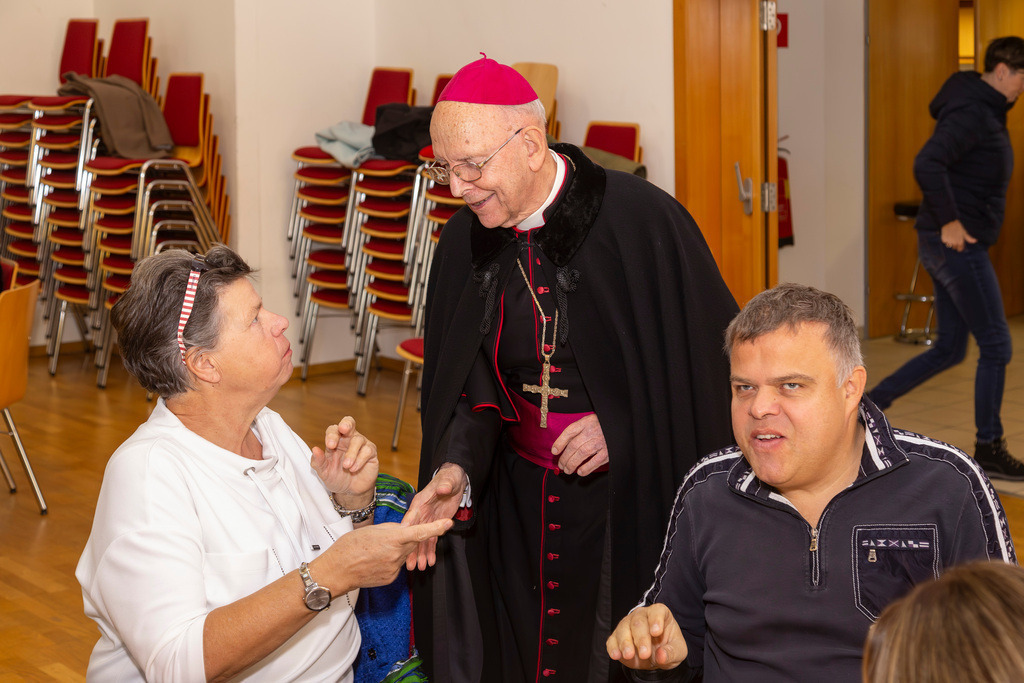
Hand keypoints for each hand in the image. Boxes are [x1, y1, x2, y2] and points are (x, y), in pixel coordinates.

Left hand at [310, 416, 378, 507]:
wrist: (350, 491)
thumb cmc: (336, 478)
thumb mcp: (324, 472)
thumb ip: (318, 461)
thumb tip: (315, 449)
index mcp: (335, 441)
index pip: (333, 430)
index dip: (331, 434)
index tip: (330, 446)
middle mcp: (348, 439)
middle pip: (349, 422)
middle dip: (346, 424)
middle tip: (343, 430)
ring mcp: (361, 445)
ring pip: (358, 439)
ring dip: (351, 453)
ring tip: (346, 466)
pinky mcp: (371, 453)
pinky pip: (367, 450)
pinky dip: (360, 460)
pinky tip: (354, 468)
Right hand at [323, 519, 453, 588]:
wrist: (337, 572)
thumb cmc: (349, 547)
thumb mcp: (371, 530)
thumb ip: (392, 529)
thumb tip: (405, 528)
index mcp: (392, 539)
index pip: (419, 532)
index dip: (436, 528)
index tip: (448, 524)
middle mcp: (397, 555)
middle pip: (412, 543)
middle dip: (407, 537)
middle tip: (388, 536)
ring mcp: (394, 569)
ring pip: (404, 554)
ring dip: (397, 549)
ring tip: (376, 550)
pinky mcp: (391, 578)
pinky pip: (397, 565)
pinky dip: (391, 560)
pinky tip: (375, 560)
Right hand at [401, 463, 467, 570]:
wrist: (456, 481)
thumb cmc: (450, 478)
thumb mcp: (448, 480)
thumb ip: (445, 485)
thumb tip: (443, 488)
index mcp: (420, 503)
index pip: (411, 517)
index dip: (406, 530)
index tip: (402, 543)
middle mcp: (421, 514)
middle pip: (414, 534)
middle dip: (411, 549)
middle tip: (410, 564)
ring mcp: (427, 521)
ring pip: (422, 540)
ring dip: (420, 554)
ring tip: (420, 567)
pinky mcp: (435, 525)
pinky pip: (431, 540)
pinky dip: (430, 551)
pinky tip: (429, 561)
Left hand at [552, 413, 607, 475]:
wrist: (620, 426)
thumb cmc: (602, 426)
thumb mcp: (590, 421)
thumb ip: (578, 430)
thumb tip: (562, 445)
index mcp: (586, 422)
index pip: (569, 432)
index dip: (560, 442)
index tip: (554, 451)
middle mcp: (592, 431)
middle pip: (574, 445)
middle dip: (564, 457)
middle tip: (561, 465)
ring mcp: (601, 441)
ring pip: (582, 454)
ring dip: (572, 464)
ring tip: (567, 470)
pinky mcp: (608, 452)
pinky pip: (594, 462)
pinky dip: (586, 468)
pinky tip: (580, 472)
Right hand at [606, 604, 686, 669]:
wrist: (656, 654)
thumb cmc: (668, 647)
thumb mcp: (678, 651)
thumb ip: (672, 652)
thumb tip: (661, 656)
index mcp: (659, 613)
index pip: (657, 611)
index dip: (656, 620)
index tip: (656, 632)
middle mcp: (641, 615)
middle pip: (638, 622)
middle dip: (641, 638)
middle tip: (645, 653)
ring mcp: (627, 624)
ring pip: (623, 629)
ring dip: (625, 643)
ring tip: (629, 655)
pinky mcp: (617, 637)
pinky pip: (612, 640)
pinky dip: (613, 647)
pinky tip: (616, 655)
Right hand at [941, 219, 976, 251]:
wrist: (949, 222)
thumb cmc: (958, 228)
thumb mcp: (965, 233)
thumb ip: (969, 238)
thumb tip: (976, 241)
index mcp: (960, 241)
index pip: (960, 249)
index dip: (960, 247)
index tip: (959, 245)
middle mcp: (955, 242)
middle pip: (954, 248)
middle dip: (955, 244)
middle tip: (955, 238)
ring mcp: (949, 241)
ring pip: (949, 245)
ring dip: (950, 242)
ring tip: (951, 236)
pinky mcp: (944, 239)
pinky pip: (945, 242)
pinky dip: (946, 239)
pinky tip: (947, 235)